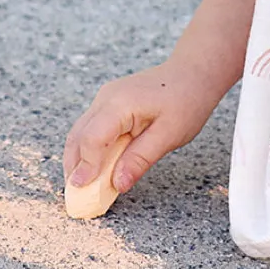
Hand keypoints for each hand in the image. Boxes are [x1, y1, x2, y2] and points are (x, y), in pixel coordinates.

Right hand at [63, 61, 220, 194]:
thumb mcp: (169, 135)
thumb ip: (140, 159)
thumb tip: (117, 184)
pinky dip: (90, 148)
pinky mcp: (109, 102)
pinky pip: (91, 127)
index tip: (83, 191)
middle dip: (75, 167)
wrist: (194, 72)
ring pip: (80, 132)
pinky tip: (99, 166)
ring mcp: (106, 97)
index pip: (92, 139)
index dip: (86, 167)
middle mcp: (107, 97)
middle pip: (78, 137)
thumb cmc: (187, 100)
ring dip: (79, 159)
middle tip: (79, 196)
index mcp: (121, 103)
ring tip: (87, 186)